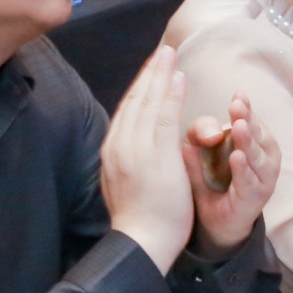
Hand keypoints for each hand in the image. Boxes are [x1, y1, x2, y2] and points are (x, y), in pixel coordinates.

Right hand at [99, 47, 198, 269]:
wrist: (141, 241)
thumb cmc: (138, 218)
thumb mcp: (122, 181)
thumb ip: (126, 159)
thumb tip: (129, 146)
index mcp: (113, 149)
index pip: (127, 110)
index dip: (141, 86)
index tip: (151, 70)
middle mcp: (120, 144)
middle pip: (135, 99)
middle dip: (150, 73)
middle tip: (163, 51)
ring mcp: (136, 148)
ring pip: (148, 102)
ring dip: (160, 75)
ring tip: (170, 54)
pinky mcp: (156, 156)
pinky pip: (164, 117)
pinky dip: (171, 94)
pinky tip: (179, 78)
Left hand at [180, 92, 277, 256]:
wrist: (210, 222)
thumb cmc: (209, 180)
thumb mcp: (198, 152)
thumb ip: (199, 135)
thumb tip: (209, 126)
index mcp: (251, 145)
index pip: (251, 122)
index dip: (247, 109)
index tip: (238, 94)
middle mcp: (262, 162)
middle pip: (259, 136)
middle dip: (249, 119)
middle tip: (237, 105)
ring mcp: (260, 182)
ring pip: (260, 159)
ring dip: (250, 142)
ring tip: (239, 126)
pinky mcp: (253, 201)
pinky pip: (251, 183)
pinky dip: (245, 169)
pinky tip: (237, 157)